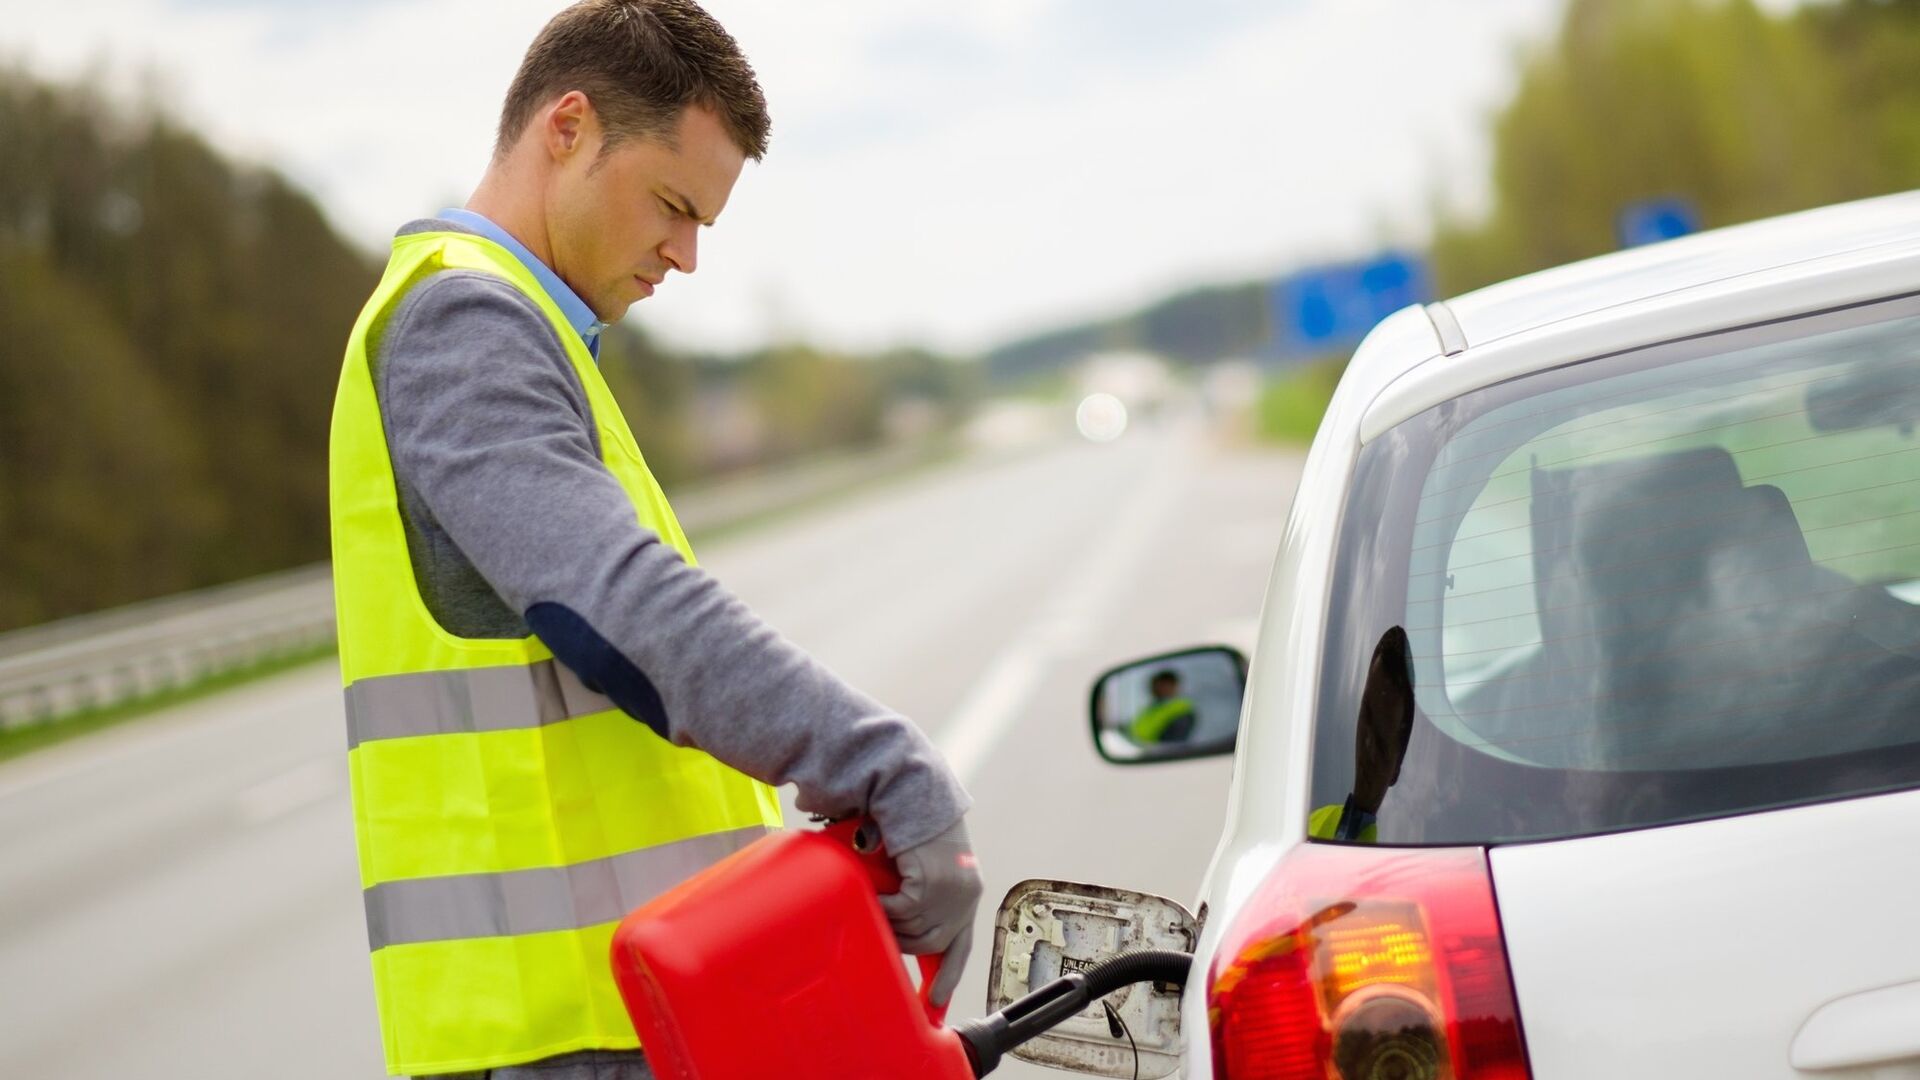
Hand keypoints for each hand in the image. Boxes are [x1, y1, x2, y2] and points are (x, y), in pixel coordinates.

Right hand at [876, 817, 983, 1007]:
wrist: (910, 790)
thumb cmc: (908, 823)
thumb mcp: (921, 864)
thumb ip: (919, 892)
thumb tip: (897, 925)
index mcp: (967, 891)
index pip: (961, 944)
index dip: (948, 974)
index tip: (935, 1001)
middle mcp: (965, 895)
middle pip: (931, 944)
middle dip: (904, 941)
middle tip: (882, 926)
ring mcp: (950, 893)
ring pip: (912, 931)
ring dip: (890, 919)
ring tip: (876, 898)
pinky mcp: (930, 887)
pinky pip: (900, 914)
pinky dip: (884, 905)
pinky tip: (877, 888)